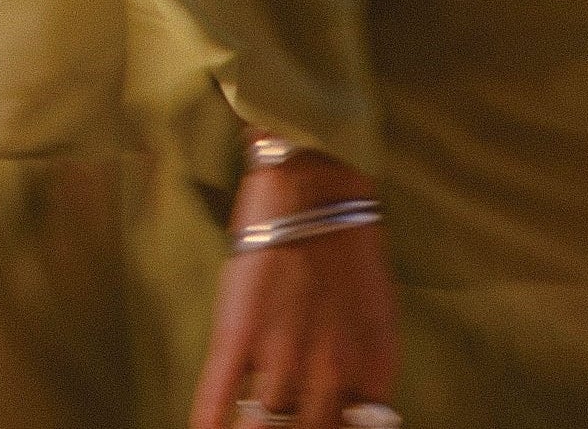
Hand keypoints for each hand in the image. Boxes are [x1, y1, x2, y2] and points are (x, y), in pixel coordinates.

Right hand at [191, 151, 397, 428]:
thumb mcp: (377, 315)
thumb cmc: (349, 247)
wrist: (315, 183)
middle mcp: (331, 369)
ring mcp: (282, 352)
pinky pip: (217, 399)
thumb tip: (357, 422)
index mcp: (371, 365)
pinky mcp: (238, 333)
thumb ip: (367, 374)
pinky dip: (210, 425)